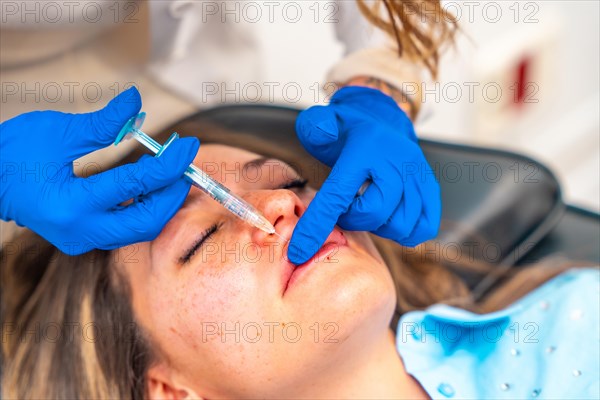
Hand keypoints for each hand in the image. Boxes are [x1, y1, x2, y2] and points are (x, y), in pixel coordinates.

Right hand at [0, 87, 198, 254]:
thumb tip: (136, 100)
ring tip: (169, 170)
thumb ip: (103, 122)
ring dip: (161, 202)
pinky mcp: (84, 239)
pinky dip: (144, 207)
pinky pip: (126, 228)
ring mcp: (81, 240)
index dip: (169, 164)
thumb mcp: (59, 131)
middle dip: (173, 193)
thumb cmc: (13, 153)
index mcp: (72, 203)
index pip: (136, 184)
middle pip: (148, 221)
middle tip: (184, 164)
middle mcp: (80, 231)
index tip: (188, 145)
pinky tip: (148, 184)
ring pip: (140, 229)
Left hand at [288, 86, 440, 263]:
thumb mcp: (321, 122)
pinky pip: (423, 228)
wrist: (382, 122)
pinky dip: (404, 232)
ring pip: (401, 225)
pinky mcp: (431, 190)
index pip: (338, 195)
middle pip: (374, 213)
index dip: (317, 226)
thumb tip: (321, 131)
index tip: (298, 252)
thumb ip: (314, 126)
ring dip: (379, 227)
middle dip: (353, 220)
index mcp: (364, 149)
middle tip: (345, 208)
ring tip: (366, 209)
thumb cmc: (345, 131)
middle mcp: (397, 161)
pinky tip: (387, 218)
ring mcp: (419, 176)